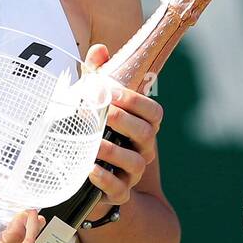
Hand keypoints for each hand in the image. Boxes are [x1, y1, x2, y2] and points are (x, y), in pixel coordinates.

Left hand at [82, 43, 162, 207]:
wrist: (89, 176)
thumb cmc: (95, 131)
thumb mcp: (94, 103)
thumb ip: (98, 76)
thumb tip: (100, 49)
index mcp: (142, 126)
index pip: (153, 112)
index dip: (136, 101)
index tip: (113, 92)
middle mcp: (142, 149)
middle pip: (147, 133)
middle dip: (126, 121)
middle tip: (104, 112)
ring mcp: (132, 173)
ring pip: (135, 162)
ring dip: (115, 151)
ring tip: (94, 143)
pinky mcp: (118, 192)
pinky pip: (118, 188)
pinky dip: (105, 179)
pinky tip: (90, 169)